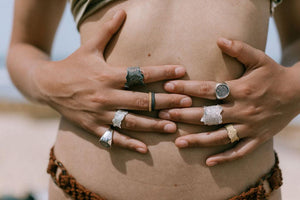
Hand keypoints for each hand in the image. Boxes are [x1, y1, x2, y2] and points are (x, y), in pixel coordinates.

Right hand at [33, 10, 191, 152]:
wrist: (46, 85)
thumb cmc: (72, 65)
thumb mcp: (89, 46)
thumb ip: (107, 30)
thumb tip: (122, 10)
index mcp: (108, 75)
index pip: (141, 74)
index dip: (162, 72)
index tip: (181, 71)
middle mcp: (106, 95)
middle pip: (141, 100)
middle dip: (165, 101)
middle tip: (187, 102)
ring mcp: (99, 113)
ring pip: (131, 121)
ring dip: (152, 124)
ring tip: (172, 125)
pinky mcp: (92, 126)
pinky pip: (112, 138)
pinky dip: (128, 143)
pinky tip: (144, 148)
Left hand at [159, 38, 299, 164]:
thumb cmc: (274, 74)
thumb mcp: (259, 58)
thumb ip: (239, 49)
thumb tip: (219, 39)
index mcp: (241, 89)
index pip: (208, 89)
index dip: (187, 88)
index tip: (168, 88)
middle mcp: (243, 110)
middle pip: (208, 114)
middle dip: (184, 116)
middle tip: (163, 116)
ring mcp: (250, 127)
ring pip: (220, 136)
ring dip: (198, 140)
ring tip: (177, 142)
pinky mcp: (258, 138)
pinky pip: (240, 152)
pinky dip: (225, 157)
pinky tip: (208, 161)